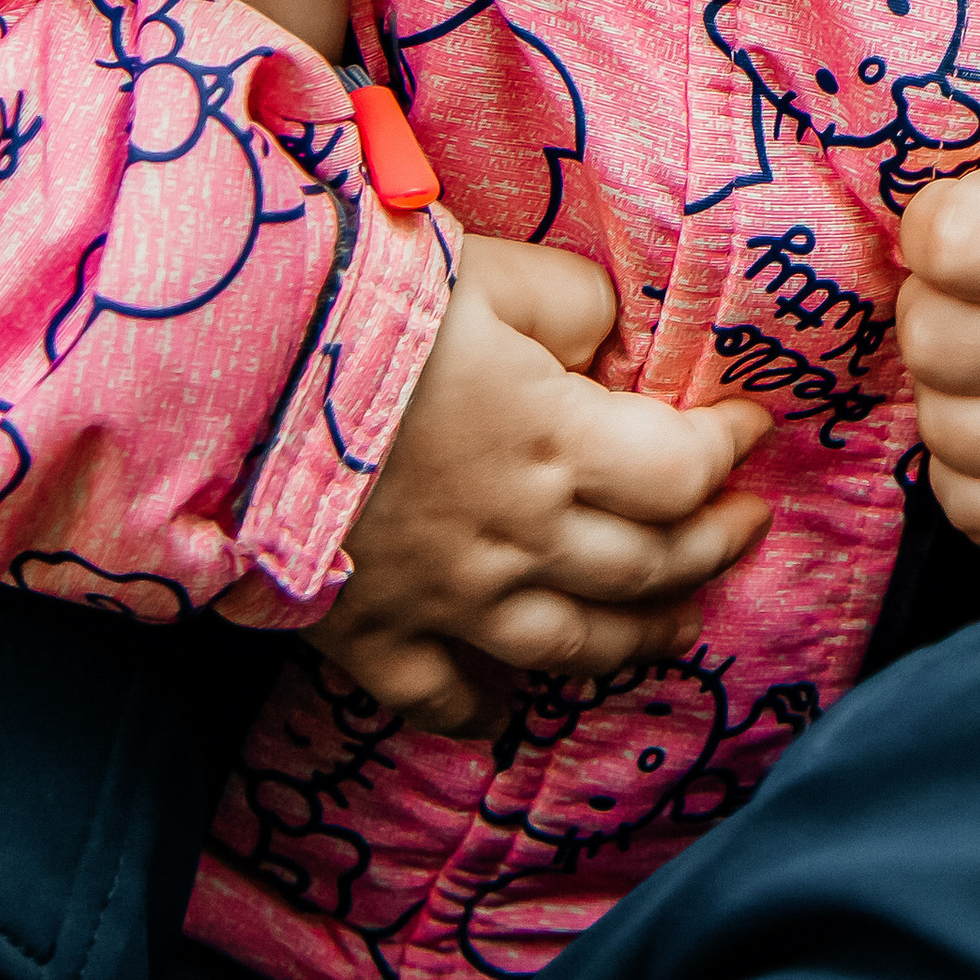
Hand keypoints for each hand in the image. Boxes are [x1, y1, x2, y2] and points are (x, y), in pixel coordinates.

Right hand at [308, 232, 771, 734]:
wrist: (229, 378)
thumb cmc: (368, 306)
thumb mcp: (498, 274)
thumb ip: (577, 309)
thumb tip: (609, 349)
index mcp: (558, 443)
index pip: (684, 472)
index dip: (729, 450)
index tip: (750, 426)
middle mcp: (520, 538)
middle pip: (649, 569)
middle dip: (712, 547)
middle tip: (742, 525)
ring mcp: (448, 600)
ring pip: (572, 648)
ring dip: (639, 638)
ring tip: (678, 619)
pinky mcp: (373, 634)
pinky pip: (443, 699)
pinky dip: (485, 705)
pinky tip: (510, 698)